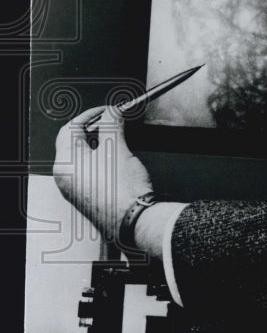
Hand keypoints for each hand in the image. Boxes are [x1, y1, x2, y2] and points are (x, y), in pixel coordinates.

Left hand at [53, 106, 153, 240]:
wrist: (134, 221)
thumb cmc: (123, 191)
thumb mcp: (117, 148)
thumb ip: (112, 124)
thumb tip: (111, 112)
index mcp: (66, 164)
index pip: (70, 128)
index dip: (90, 115)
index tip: (106, 111)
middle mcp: (66, 178)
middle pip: (74, 143)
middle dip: (95, 130)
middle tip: (113, 123)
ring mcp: (75, 189)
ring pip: (83, 157)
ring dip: (99, 144)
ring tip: (118, 139)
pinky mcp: (88, 196)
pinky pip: (89, 171)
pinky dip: (100, 160)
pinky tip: (117, 159)